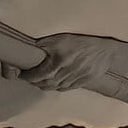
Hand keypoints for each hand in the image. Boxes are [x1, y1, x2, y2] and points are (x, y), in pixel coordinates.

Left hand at [10, 34, 127, 90]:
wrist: (105, 50)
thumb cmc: (81, 42)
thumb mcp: (59, 39)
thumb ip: (43, 46)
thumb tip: (26, 50)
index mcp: (58, 62)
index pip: (37, 75)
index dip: (27, 76)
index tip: (21, 74)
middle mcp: (66, 73)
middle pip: (44, 84)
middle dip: (35, 82)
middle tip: (29, 77)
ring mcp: (74, 79)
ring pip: (54, 88)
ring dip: (45, 85)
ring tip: (40, 80)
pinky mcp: (82, 83)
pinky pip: (66, 88)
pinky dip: (57, 87)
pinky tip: (54, 82)